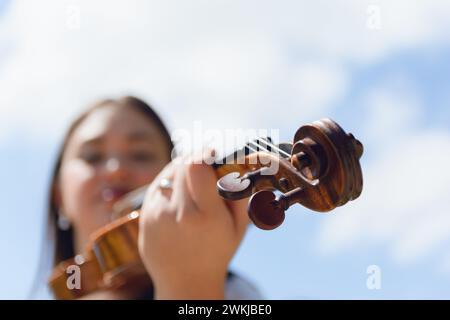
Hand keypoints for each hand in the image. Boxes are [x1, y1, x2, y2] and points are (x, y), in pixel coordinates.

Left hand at [138, 152, 249, 298]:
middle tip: (205, 162)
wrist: (186, 283)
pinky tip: (179, 192)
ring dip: (181, 169)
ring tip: (192, 179)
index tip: (212, 153)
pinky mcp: (144, 218)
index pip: (196, 166)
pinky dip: (169, 183)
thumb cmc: (216, 253)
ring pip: (167, 174)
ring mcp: (156, 216)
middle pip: (181, 165)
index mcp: (206, 216)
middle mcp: (178, 214)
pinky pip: (157, 187)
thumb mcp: (238, 227)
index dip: (204, 153)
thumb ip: (238, 194)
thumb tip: (233, 164)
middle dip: (195, 158)